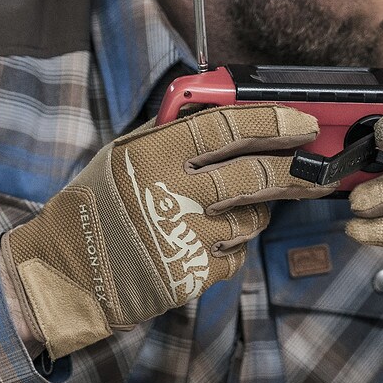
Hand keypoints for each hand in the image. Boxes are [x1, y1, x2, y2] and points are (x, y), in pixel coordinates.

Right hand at [1, 105, 329, 357]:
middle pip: (256, 176)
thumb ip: (172, 132)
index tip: (304, 123)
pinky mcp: (192, 274)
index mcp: (153, 154)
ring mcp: (184, 237)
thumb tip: (230, 108)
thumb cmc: (96, 209)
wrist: (65, 275)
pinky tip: (204, 241)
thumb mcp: (124, 156)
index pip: (228, 128)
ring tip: (227, 210)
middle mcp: (171, 193)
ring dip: (256, 213)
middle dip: (297, 171)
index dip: (274, 123)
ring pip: (253, 219)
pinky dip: (231, 247)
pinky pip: (237, 255)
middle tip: (317, 168)